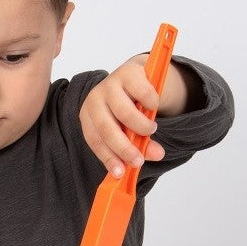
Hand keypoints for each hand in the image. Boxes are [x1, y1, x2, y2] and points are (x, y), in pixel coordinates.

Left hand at [80, 54, 173, 176]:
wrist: (137, 75)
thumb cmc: (128, 107)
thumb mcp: (130, 129)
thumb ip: (140, 144)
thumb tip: (157, 155)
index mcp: (89, 116)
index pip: (95, 140)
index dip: (107, 157)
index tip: (120, 173)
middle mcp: (95, 99)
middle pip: (106, 128)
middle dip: (124, 148)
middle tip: (139, 160)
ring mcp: (110, 84)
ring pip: (124, 112)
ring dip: (141, 127)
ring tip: (151, 129)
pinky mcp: (128, 73)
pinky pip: (143, 94)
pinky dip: (152, 104)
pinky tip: (154, 106)